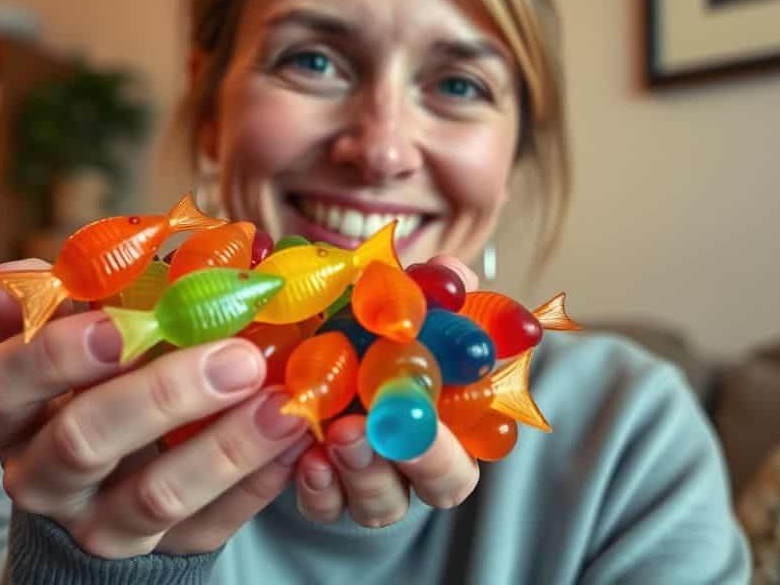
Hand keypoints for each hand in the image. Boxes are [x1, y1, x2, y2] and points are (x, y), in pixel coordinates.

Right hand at [0, 259, 311, 558]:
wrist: (103, 488)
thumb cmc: (91, 383)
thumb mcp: (67, 341)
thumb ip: (51, 303)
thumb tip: (7, 281)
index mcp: (7, 413)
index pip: (5, 385)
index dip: (56, 357)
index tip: (122, 326)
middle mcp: (40, 476)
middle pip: (84, 442)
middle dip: (165, 395)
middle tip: (239, 358)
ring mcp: (99, 524)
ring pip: (156, 497)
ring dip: (228, 447)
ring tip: (285, 404)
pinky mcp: (162, 553)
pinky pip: (213, 526)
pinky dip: (258, 482)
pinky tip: (297, 438)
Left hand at [293, 255, 481, 526]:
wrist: (301, 338)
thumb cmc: (364, 324)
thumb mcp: (395, 301)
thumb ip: (430, 290)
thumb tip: (452, 273)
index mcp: (452, 416)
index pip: (478, 444)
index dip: (459, 437)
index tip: (432, 415)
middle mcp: (419, 460)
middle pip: (442, 484)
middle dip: (421, 459)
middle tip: (386, 426)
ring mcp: (372, 481)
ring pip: (382, 502)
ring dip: (364, 471)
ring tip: (339, 435)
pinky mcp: (325, 492)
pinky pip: (325, 506)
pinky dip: (320, 486)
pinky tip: (306, 457)